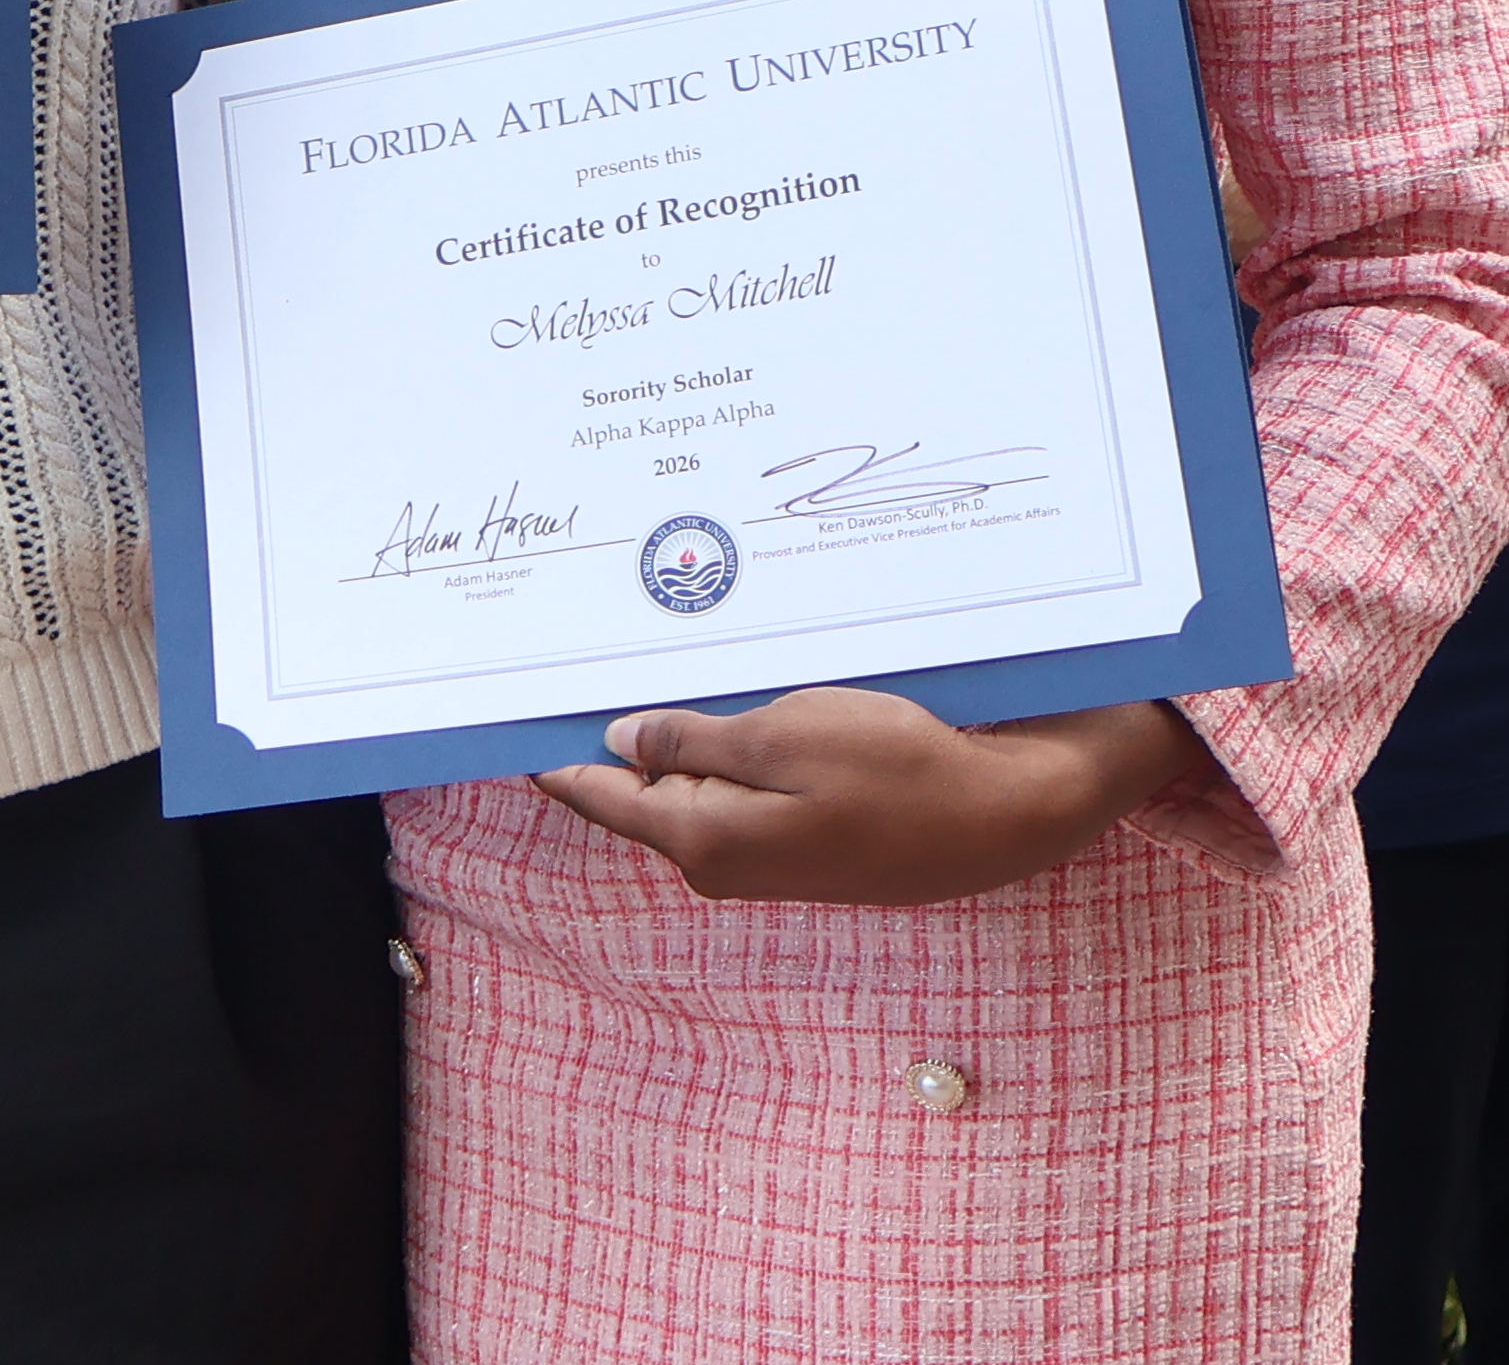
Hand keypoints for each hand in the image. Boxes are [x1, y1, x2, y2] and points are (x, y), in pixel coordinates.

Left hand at [534, 687, 1198, 903]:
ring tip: (650, 654)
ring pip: (690, 780)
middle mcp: (721, 858)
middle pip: (636, 785)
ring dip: (675, 728)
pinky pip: (740, 784)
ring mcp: (766, 853)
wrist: (1007, 812)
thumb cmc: (900, 766)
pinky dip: (726, 741)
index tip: (500, 705)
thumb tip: (617, 742)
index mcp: (701, 837)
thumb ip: (690, 742)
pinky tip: (731, 693)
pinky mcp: (806, 837)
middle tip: (576, 650)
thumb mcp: (782, 734)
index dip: (547, 747)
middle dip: (609, 725)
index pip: (593, 793)